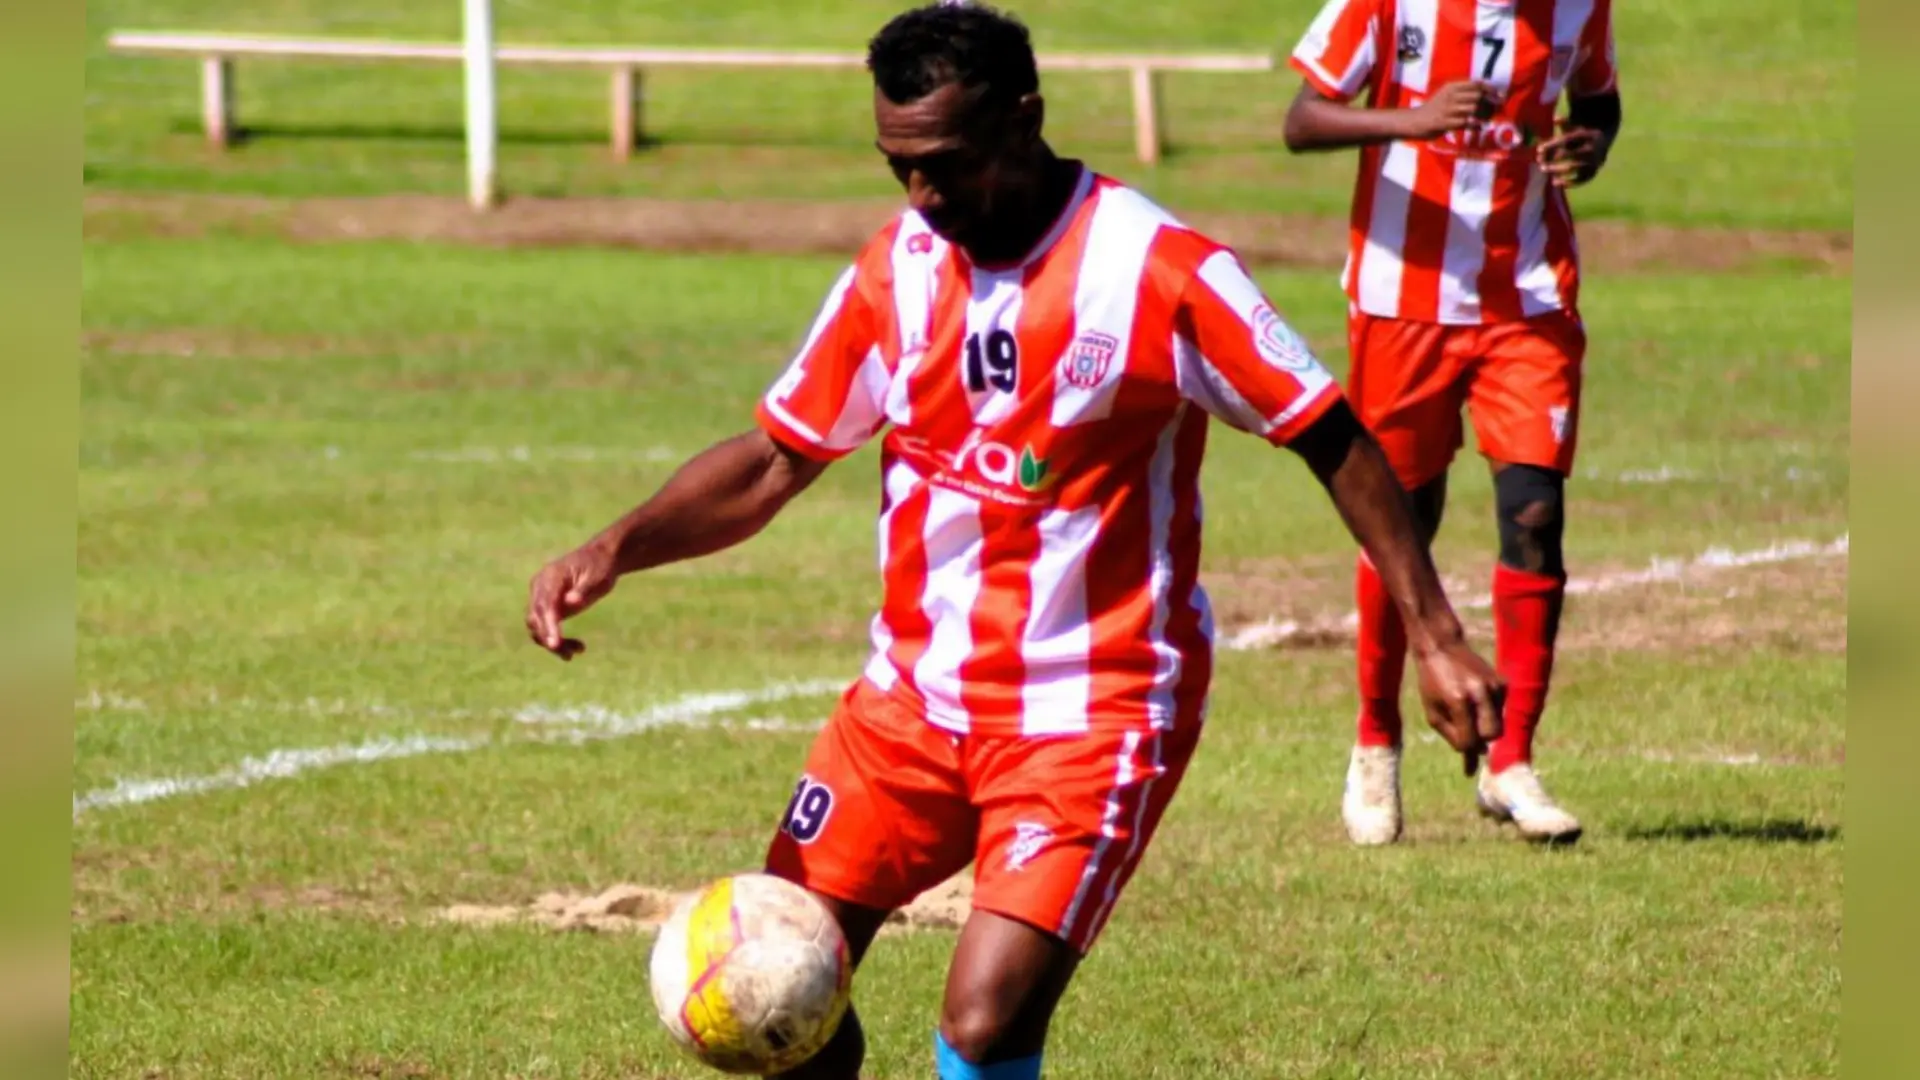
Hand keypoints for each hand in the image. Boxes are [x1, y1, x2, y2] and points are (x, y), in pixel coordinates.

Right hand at [525, 541, 619, 660]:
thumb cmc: (600, 567)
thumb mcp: (597, 577)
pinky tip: (576, 649)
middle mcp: (540, 587)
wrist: (600, 559)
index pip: (544, 604)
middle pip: (535, 618)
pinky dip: (557, 640)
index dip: (548, 625)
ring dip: (553, 643)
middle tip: (569, 654)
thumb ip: (583, 589)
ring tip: (578, 651)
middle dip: (549, 638)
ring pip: (537, 627)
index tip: (554, 643)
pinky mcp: (548, 608)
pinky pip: (545, 628)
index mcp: (551, 576)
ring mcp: (541, 598)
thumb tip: (571, 602)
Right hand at [1403, 81, 1496, 140]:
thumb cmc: (1434, 108)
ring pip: (1474, 109)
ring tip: (1486, 119)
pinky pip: (1467, 123)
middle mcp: (1451, 96)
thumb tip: (1486, 93)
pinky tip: (1479, 127)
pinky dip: (1476, 126)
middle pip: (1477, 96)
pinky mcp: (1446, 123)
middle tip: (1493, 110)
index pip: (1476, 83)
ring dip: (1484, 115)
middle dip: (1488, 103)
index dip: (1490, 89)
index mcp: (1452, 87)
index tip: (1498, 95)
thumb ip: (1463, 92)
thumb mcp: (1446, 94)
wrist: (1415, 121)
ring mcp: (1448, 110)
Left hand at [1413, 639, 1505, 775]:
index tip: (1462, 749)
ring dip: (1484, 724)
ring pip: (1499, 724)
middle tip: (1468, 730)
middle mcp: (1480, 692)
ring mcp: (1494, 686)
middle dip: (1481, 739)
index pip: (1470, 740)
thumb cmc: (1432, 683)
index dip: (1465, 749)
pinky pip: (1500, 711)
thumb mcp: (1433, 713)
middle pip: (1493, 735)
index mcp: (1458, 700)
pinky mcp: (1502, 683)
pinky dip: (1489, 712)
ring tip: (1466, 707)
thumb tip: (1477, 758)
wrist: (1442, 648)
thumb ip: (1453, 736)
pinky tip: (1475, 698)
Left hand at [1537, 123, 1608, 186]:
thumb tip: (1556, 118)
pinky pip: (1582, 180)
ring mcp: (1594, 161)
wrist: (1602, 143)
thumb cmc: (1581, 135)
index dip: (1553, 145)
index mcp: (1587, 135)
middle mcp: (1592, 148)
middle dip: (1555, 159)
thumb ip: (1565, 124)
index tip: (1539, 149)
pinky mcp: (1593, 172)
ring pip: (1576, 168)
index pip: (1568, 140)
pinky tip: (1555, 183)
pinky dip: (1569, 183)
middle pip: (1573, 154)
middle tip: (1540, 163)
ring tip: (1544, 170)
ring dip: (1559, 170)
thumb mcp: (1575, 127)